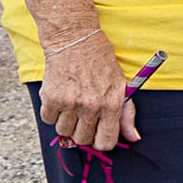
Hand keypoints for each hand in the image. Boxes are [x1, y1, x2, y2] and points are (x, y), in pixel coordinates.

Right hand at [38, 28, 141, 155]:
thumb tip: (134, 138)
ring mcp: (70, 103)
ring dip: (66, 122)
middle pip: (82, 140)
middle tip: (83, 116)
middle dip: (82, 132)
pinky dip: (52, 113)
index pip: (105, 142)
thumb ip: (127, 115)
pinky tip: (60, 98)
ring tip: (72, 105)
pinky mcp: (51, 97)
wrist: (75, 40)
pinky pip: (48, 119)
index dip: (100, 141)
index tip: (96, 133)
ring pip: (64, 131)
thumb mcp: (121, 85)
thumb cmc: (101, 62)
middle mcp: (91, 106)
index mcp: (112, 104)